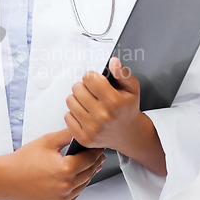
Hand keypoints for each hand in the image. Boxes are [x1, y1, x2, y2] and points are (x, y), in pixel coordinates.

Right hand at [0, 129, 104, 199]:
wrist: (6, 179)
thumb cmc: (23, 161)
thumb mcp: (46, 141)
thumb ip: (66, 135)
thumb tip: (80, 130)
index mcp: (65, 169)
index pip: (90, 159)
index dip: (96, 151)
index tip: (99, 147)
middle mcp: (65, 188)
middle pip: (89, 173)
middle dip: (93, 163)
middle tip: (97, 156)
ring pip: (82, 187)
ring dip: (85, 176)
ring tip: (84, 166)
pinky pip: (72, 198)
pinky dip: (74, 189)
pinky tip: (71, 180)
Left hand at [64, 57, 166, 175]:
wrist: (129, 134)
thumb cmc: (128, 109)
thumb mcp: (132, 88)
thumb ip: (123, 73)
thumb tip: (113, 61)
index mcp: (115, 102)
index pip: (89, 78)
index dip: (91, 76)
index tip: (95, 81)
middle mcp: (103, 116)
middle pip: (77, 88)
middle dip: (83, 87)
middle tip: (91, 92)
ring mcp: (92, 129)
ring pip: (70, 101)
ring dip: (77, 99)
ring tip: (88, 102)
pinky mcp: (84, 138)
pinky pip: (67, 116)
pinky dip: (74, 113)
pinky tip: (85, 114)